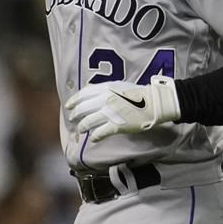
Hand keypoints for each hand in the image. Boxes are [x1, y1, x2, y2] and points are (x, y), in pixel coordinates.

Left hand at [64, 77, 180, 140]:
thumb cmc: (138, 94)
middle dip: (75, 115)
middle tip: (72, 119)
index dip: (73, 101)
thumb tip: (89, 87)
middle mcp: (105, 100)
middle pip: (83, 109)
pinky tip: (94, 138)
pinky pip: (101, 132)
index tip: (68, 106)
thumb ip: (104, 88)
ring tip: (81, 130)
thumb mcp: (119, 85)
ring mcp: (111, 113)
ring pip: (89, 122)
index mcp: (106, 88)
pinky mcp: (117, 125)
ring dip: (83, 127)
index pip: (83, 94)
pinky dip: (95, 136)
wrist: (155, 103)